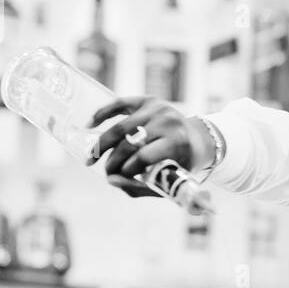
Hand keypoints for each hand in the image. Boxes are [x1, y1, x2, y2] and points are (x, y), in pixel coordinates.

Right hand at [88, 96, 216, 210]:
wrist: (198, 139)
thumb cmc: (181, 163)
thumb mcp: (169, 179)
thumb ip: (140, 187)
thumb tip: (111, 181)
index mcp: (177, 142)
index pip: (144, 157)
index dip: (127, 169)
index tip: (119, 177)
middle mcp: (168, 122)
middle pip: (129, 143)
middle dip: (113, 161)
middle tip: (106, 171)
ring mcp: (157, 108)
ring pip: (121, 127)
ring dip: (102, 144)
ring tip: (91, 158)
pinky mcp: (148, 100)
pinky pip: (120, 104)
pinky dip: (103, 113)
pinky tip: (90, 124)